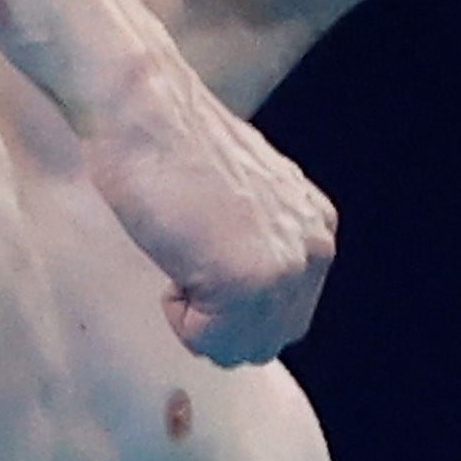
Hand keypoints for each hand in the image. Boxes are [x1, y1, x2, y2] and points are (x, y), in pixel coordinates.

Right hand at [78, 61, 337, 364]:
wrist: (145, 112)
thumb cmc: (171, 148)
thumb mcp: (242, 200)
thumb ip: (260, 243)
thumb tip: (241, 293)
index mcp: (315, 228)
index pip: (284, 317)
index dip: (231, 308)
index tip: (200, 263)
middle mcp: (312, 248)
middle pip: (268, 341)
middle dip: (220, 324)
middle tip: (184, 271)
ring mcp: (285, 267)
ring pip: (244, 348)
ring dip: (200, 322)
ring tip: (180, 262)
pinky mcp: (249, 280)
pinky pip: (214, 341)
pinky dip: (181, 318)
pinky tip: (174, 261)